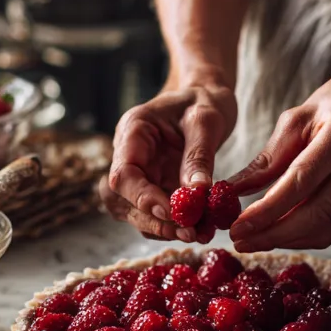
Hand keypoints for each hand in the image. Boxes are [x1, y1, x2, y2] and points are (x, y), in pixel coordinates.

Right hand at [100, 82, 236, 241]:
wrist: (207, 97)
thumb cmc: (204, 100)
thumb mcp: (207, 119)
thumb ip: (199, 156)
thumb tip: (197, 193)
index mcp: (133, 131)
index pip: (123, 174)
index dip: (143, 199)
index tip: (174, 213)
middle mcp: (129, 155)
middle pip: (123, 200)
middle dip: (154, 220)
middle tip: (190, 231)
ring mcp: (140, 173)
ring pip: (136, 212)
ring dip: (165, 228)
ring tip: (201, 233)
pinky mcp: (155, 186)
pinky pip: (157, 212)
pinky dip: (176, 225)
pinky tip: (203, 228)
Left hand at [228, 67, 330, 250]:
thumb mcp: (299, 116)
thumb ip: (268, 158)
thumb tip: (232, 190)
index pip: (301, 182)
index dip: (267, 210)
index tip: (237, 227)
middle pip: (314, 213)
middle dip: (272, 234)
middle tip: (238, 241)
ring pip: (326, 228)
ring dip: (286, 240)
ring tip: (253, 240)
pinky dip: (305, 234)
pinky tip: (279, 233)